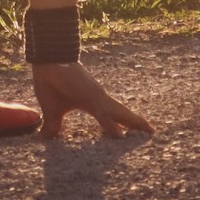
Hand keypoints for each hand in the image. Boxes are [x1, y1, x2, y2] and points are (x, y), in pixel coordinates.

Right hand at [31, 62, 154, 138]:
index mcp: (92, 103)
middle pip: (122, 114)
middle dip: (136, 124)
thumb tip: (47, 138)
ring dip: (133, 123)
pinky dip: (111, 126)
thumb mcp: (53, 110)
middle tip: (153, 132)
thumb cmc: (51, 82)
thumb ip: (54, 125)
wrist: (46, 61)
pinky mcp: (89, 96)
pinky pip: (102, 114)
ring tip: (149, 132)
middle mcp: (98, 99)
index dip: (122, 125)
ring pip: (118, 113)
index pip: (112, 117)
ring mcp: (96, 97)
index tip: (131, 136)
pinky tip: (120, 136)